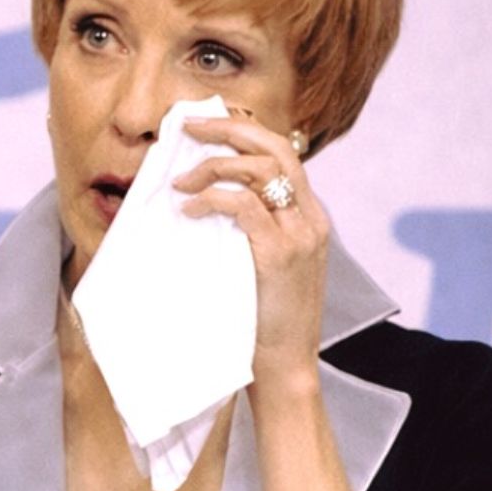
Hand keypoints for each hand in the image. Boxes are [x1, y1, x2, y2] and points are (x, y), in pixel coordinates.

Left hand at [174, 115, 326, 388]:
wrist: (283, 366)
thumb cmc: (263, 313)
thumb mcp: (260, 257)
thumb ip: (247, 224)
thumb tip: (201, 189)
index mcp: (310, 216)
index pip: (283, 152)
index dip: (244, 130)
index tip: (205, 124)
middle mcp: (311, 219)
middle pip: (277, 148)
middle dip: (229, 129)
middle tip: (188, 126)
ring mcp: (300, 235)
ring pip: (261, 170)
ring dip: (214, 165)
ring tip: (180, 182)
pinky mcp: (281, 255)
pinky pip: (245, 206)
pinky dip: (212, 198)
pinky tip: (189, 208)